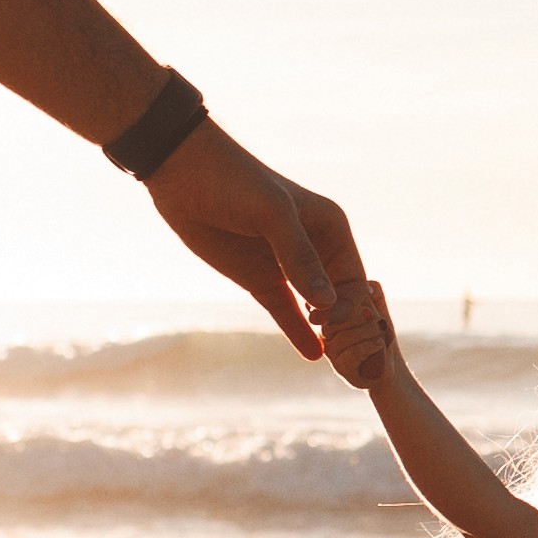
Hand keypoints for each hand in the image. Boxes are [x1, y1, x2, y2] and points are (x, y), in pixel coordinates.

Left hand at [148, 123, 374, 367]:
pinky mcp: (259, 279)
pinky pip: (285, 312)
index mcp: (330, 228)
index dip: (352, 309)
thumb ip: (299, 256)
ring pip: (315, 308)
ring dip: (325, 333)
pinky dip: (298, 333)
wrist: (183, 173)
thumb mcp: (272, 214)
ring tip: (336, 364)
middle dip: (344, 327)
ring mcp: (286, 266)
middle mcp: (315, 249)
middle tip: (346, 358)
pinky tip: (312, 355)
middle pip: (339, 298)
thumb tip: (327, 302)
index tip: (337, 330)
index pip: (354, 280)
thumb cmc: (235, 181)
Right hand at [315, 271, 401, 391]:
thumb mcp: (378, 305)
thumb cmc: (380, 332)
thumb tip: (366, 287)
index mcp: (329, 313)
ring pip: (344, 337)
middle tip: (378, 320)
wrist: (388, 363)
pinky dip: (369, 346)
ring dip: (369, 332)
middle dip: (361, 316)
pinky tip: (379, 343)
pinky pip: (352, 354)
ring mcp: (330, 350)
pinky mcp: (341, 368)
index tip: (368, 306)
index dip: (349, 302)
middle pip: (334, 318)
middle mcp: (324, 331)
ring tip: (381, 333)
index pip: (330, 302)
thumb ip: (372, 291)